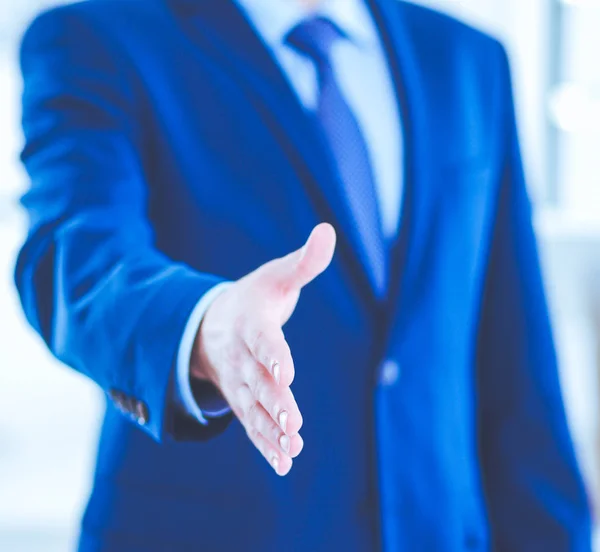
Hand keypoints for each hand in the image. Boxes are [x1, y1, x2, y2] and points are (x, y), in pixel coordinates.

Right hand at [191, 223, 336, 475]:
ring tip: (292, 452)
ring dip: (271, 431)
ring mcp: (240, 383)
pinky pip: (252, 425)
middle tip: (294, 424)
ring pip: (254, 409)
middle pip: (258, 382)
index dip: (274, 356)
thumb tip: (328, 230)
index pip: (262, 341)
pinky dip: (266, 444)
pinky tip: (285, 463)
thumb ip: (304, 261)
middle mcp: (242, 358)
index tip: (287, 373)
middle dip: (275, 403)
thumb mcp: (276, 276)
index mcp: (250, 324)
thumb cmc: (253, 299)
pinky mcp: (244, 401)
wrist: (213, 325)